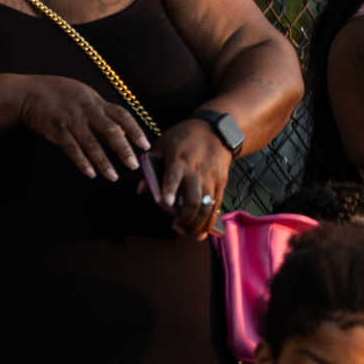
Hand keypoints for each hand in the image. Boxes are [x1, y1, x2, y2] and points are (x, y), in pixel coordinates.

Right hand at [18, 73, 150, 181]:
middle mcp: (86, 110)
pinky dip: (81, 162)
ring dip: (103, 161)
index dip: (135, 131)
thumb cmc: (59, 94)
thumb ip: (105, 111)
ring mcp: (71, 120)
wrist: (27, 93)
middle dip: (123, 149)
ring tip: (113, 176)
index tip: (146, 145)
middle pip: (109, 131)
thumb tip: (126, 129)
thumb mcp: (85, 96)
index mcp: (96, 102)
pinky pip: (71, 148)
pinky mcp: (56, 130)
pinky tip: (90, 173)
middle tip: (134, 165)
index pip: (122, 116)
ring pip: (91, 143)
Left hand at [144, 116, 234, 239]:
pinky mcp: (221, 183)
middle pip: (194, 199)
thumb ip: (151, 168)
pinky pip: (217, 206)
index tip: (166, 203)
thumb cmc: (184, 137)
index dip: (170, 190)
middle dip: (185, 218)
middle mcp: (197, 172)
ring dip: (196, 223)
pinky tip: (202, 233)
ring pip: (207, 207)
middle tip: (176, 228)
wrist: (216, 130)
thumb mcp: (162, 145)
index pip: (174, 176)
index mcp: (179, 161)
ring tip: (186, 231)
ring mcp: (211, 179)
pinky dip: (210, 222)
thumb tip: (142, 191)